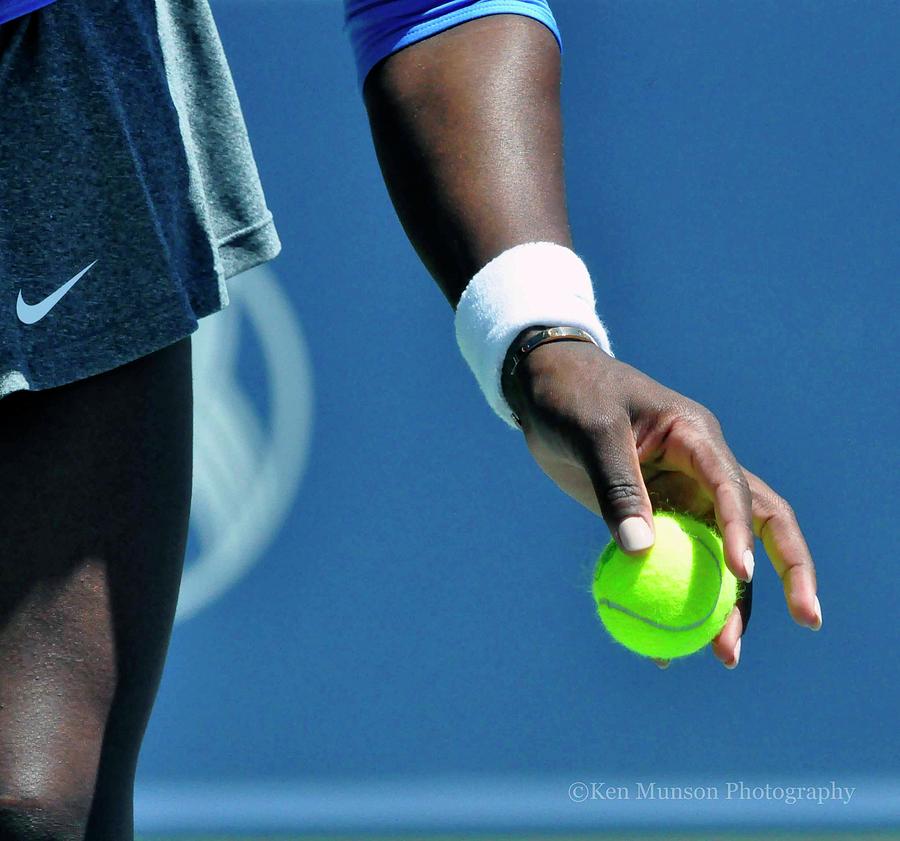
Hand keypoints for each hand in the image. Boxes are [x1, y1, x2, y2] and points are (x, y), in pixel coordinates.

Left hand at [501, 328, 821, 669]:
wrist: (543, 389)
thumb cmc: (571, 395)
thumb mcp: (593, 432)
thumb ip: (617, 487)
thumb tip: (640, 552)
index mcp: (695, 439)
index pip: (733, 488)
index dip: (744, 531)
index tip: (740, 573)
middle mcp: (700, 471)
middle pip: (761, 524)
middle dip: (788, 571)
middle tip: (807, 620)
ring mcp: (679, 496)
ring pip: (718, 555)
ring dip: (728, 602)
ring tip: (725, 655)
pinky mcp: (652, 517)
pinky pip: (671, 564)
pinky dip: (672, 601)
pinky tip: (666, 646)